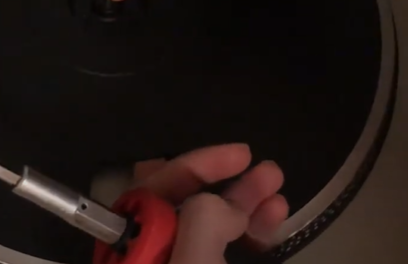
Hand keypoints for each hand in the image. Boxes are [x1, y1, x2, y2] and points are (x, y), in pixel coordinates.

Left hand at [135, 144, 287, 263]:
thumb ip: (204, 221)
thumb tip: (226, 205)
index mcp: (128, 241)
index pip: (156, 185)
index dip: (200, 164)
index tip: (243, 154)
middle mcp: (145, 250)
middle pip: (185, 204)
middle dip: (231, 186)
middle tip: (272, 174)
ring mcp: (172, 262)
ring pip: (207, 229)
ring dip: (246, 209)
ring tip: (280, 201)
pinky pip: (218, 250)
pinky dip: (246, 235)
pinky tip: (273, 225)